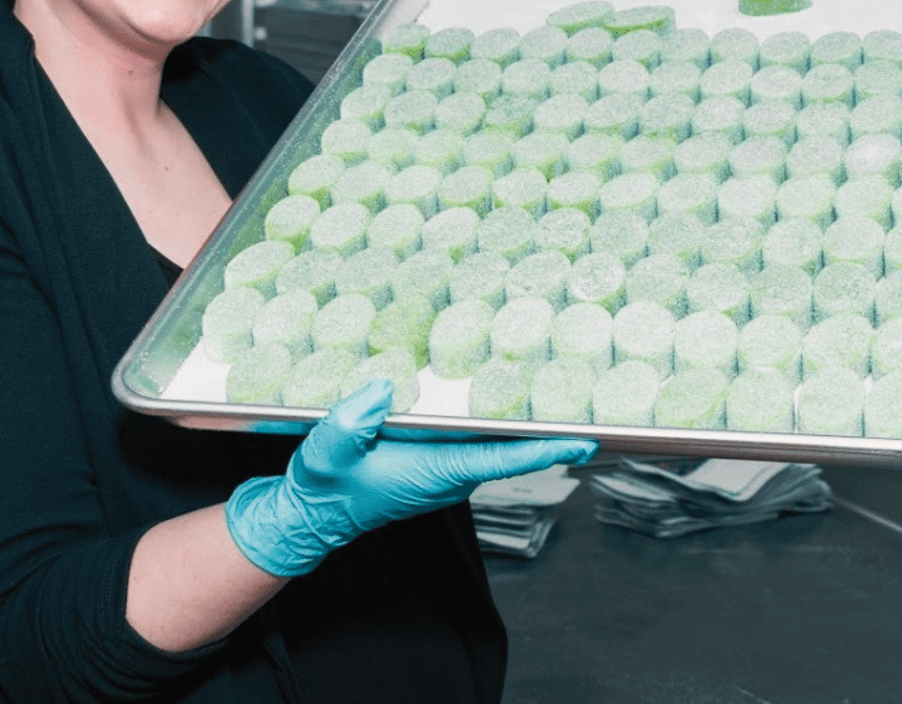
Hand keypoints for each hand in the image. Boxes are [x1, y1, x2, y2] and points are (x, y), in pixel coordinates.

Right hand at [225, 378, 597, 576]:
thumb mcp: (328, 450)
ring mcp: (445, 473)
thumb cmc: (324, 486)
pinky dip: (502, 429)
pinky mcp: (436, 466)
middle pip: (510, 451)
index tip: (581, 441)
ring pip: (498, 448)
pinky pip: (481, 446)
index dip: (543, 449)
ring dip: (528, 428)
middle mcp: (448, 475)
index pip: (500, 458)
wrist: (312, 514)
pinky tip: (509, 403)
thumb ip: (351, 420)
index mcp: (434, 471)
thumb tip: (382, 388)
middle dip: (549, 432)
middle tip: (589, 403)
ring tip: (562, 394)